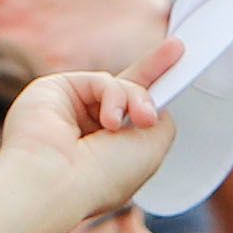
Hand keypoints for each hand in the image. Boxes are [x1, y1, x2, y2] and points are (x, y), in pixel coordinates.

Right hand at [0, 61, 176, 219]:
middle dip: (153, 69)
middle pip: (125, 91)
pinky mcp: (54, 91)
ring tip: (142, 120)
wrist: (55, 184)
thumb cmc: (103, 177)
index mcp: (106, 155)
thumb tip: (154, 98)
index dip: (153, 100)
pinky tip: (109, 120)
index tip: (178, 79)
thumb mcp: (151, 147)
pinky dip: (114, 96)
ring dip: (137, 100)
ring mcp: (68, 111)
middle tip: (177, 48)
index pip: (132, 119)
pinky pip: (100, 81)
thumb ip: (160, 116)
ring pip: (117, 86)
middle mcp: (86, 133)